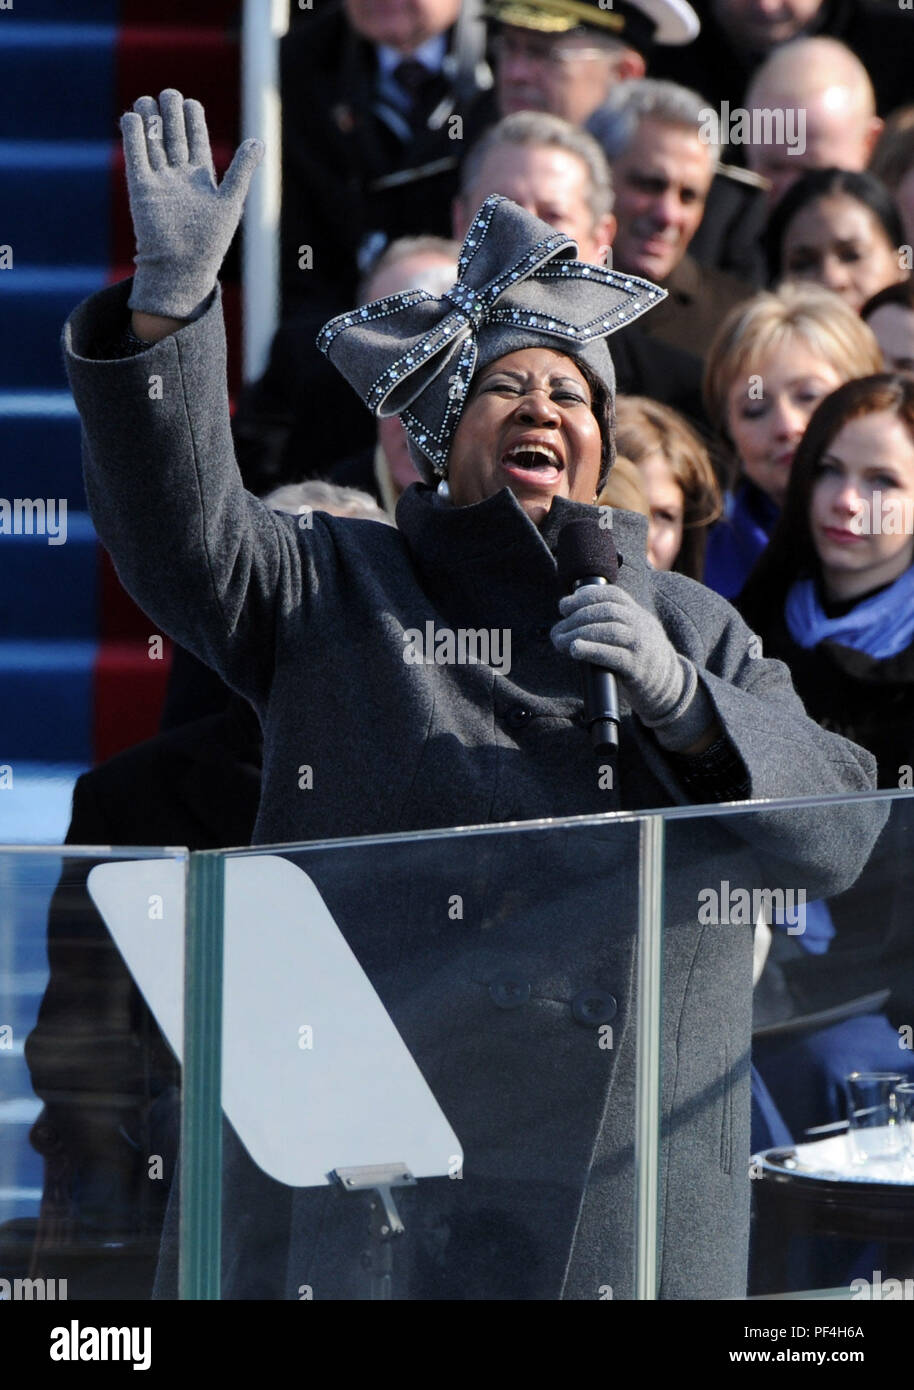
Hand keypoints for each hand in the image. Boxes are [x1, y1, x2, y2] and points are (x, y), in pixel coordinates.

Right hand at [120, 89, 263, 321]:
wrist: (180, 269)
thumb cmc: (210, 241)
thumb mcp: (230, 202)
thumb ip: (242, 171)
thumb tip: (260, 142)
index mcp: (202, 177)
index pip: (196, 138)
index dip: (193, 119)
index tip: (192, 104)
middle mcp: (179, 175)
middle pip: (173, 134)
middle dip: (170, 113)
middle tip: (170, 94)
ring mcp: (159, 180)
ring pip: (152, 141)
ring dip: (149, 118)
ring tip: (147, 100)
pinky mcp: (140, 188)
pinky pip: (135, 156)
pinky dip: (133, 136)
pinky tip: (133, 118)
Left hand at [551, 584, 713, 750]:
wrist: (668, 686)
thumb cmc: (639, 658)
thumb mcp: (630, 632)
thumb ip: (609, 622)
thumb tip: (569, 616)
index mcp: (637, 614)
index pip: (613, 595)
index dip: (586, 597)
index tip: (564, 606)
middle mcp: (641, 626)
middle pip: (608, 611)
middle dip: (578, 616)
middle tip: (558, 630)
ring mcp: (641, 646)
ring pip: (610, 630)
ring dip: (580, 633)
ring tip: (561, 641)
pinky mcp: (637, 669)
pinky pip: (614, 656)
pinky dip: (592, 650)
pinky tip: (575, 650)